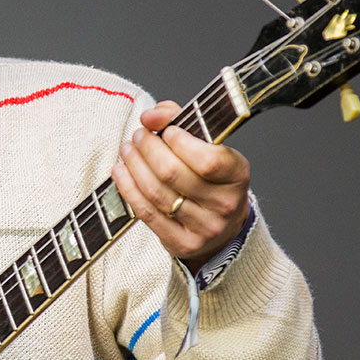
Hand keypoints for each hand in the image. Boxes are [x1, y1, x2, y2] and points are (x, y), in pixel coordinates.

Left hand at [111, 101, 251, 268]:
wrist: (222, 226)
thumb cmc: (211, 178)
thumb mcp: (209, 147)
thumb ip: (181, 122)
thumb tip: (151, 116)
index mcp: (238, 175)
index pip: (208, 160)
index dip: (181, 143)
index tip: (166, 130)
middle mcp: (225, 204)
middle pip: (173, 174)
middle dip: (149, 149)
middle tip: (138, 135)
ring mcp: (204, 228)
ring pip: (157, 192)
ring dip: (135, 166)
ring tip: (128, 150)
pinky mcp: (182, 243)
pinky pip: (147, 213)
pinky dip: (128, 189)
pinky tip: (121, 172)